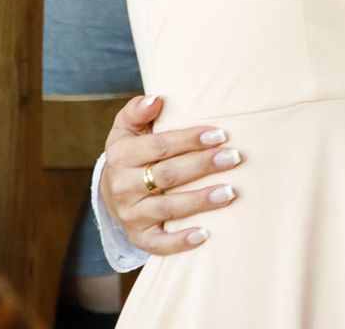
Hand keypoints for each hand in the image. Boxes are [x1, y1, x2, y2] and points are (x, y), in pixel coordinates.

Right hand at [100, 95, 244, 253]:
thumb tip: (156, 99)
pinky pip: (159, 244)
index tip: (220, 134)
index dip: (190, 140)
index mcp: (121, 156)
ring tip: (230, 192)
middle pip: (167, 175)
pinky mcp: (139, 237)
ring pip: (168, 208)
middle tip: (234, 157)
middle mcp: (123, 187)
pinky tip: (205, 234)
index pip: (159, 147)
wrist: (110, 192)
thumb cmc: (131, 153)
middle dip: (203, 165)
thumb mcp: (126, 129)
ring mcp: (131, 215)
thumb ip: (137, 111)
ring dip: (200, 200)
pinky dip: (181, 241)